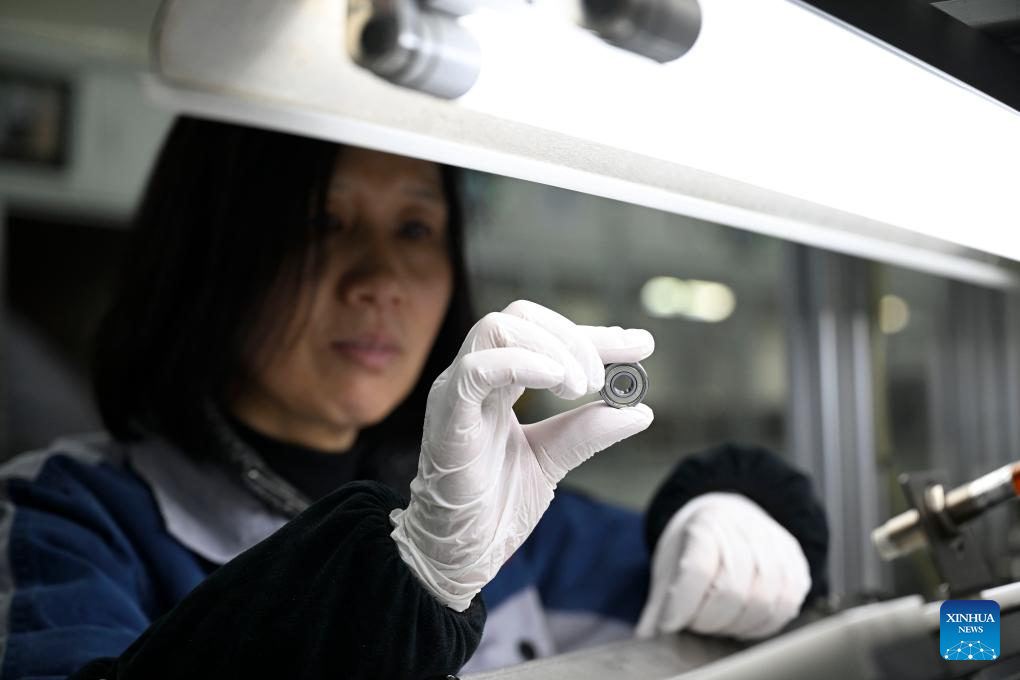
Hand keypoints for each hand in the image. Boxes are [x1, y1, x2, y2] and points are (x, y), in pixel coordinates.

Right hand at [390, 300, 653, 610]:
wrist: (460, 554)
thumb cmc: (493, 507)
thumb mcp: (552, 460)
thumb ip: (588, 431)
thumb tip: (640, 411)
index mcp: (497, 383)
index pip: (544, 335)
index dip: (595, 336)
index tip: (641, 345)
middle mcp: (474, 377)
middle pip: (521, 318)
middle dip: (575, 337)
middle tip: (604, 378)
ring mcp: (457, 392)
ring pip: (499, 327)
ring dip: (553, 348)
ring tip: (583, 387)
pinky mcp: (447, 416)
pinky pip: (477, 369)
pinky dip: (523, 364)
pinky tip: (558, 381)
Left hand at [636, 492, 810, 639]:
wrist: (730, 514)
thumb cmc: (697, 544)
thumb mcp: (670, 562)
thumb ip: (660, 600)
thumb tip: (646, 635)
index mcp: (708, 523)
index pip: (698, 569)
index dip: (682, 604)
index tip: (668, 623)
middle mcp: (745, 530)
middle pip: (731, 591)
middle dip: (706, 619)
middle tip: (692, 622)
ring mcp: (776, 547)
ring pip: (761, 603)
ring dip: (734, 625)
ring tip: (715, 622)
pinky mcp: (796, 565)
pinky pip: (784, 607)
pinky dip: (761, 625)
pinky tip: (741, 622)